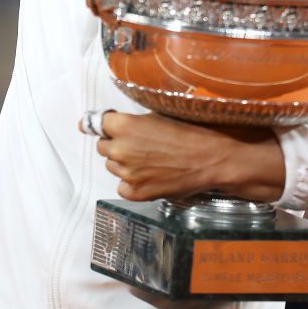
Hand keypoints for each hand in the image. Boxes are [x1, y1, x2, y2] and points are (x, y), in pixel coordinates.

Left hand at [79, 111, 285, 203]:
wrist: (210, 158)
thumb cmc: (188, 131)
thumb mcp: (157, 116)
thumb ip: (131, 121)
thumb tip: (112, 122)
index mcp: (124, 126)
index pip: (97, 124)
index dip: (105, 126)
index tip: (106, 128)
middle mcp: (120, 149)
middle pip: (103, 147)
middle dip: (116, 144)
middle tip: (138, 144)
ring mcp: (127, 174)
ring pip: (113, 167)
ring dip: (124, 163)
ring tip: (149, 160)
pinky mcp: (135, 193)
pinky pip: (122, 186)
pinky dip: (132, 182)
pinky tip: (150, 175)